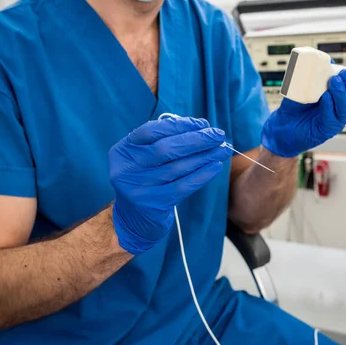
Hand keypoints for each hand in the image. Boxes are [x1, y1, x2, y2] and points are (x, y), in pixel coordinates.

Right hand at [109, 116, 230, 254]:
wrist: (133, 220)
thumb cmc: (145, 180)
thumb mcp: (144, 158)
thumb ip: (164, 141)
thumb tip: (201, 128)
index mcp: (123, 151)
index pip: (151, 131)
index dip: (179, 125)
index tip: (202, 124)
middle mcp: (126, 169)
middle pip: (165, 149)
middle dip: (196, 139)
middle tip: (218, 134)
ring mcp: (138, 188)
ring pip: (177, 167)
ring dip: (204, 156)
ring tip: (222, 149)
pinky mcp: (153, 205)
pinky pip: (183, 186)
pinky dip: (202, 175)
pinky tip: (215, 166)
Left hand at [261, 69, 345, 157]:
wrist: (283, 124)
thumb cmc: (298, 104)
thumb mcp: (309, 83)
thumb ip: (319, 72)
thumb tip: (326, 61)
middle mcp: (344, 109)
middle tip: (344, 75)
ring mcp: (336, 120)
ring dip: (342, 92)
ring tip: (332, 82)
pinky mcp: (325, 130)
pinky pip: (332, 118)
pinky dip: (329, 105)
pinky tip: (324, 98)